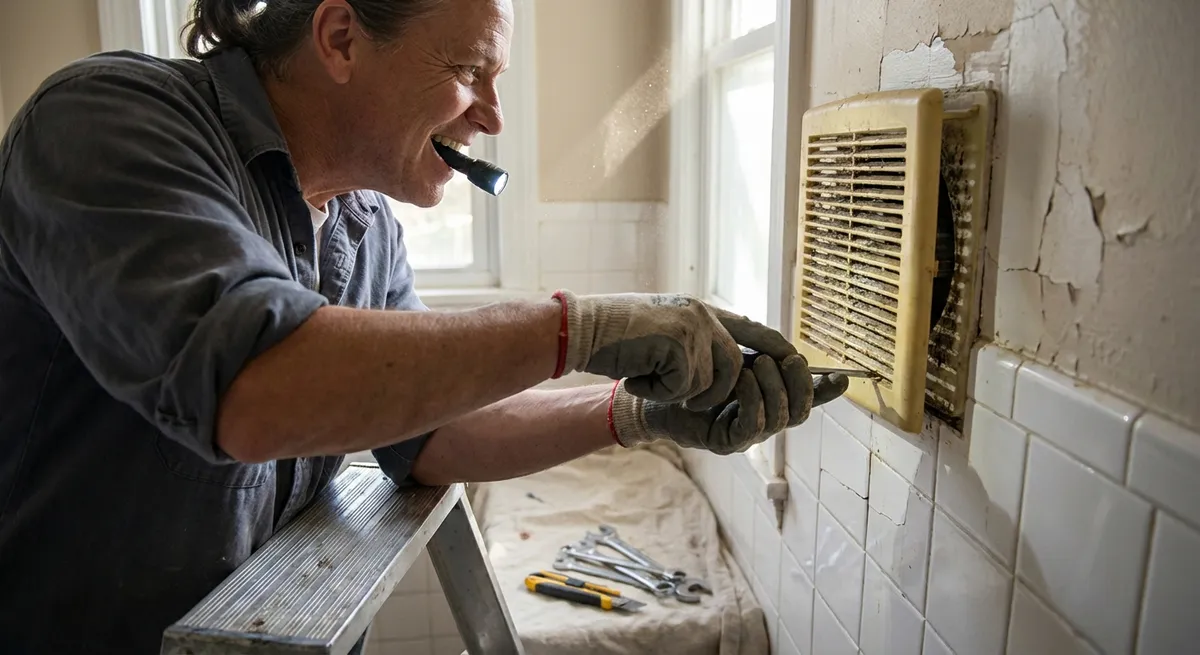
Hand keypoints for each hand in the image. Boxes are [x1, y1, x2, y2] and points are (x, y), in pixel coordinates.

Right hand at [554, 290, 798, 409]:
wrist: (580, 330)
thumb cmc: (615, 338)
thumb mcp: (664, 333)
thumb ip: (695, 342)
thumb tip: (731, 366)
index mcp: (701, 311)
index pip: (754, 330)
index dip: (778, 350)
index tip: (800, 366)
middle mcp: (702, 314)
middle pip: (738, 366)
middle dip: (717, 393)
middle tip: (683, 399)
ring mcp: (692, 327)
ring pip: (716, 380)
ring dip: (685, 394)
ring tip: (651, 383)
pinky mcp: (679, 343)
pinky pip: (688, 387)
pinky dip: (660, 392)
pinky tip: (638, 378)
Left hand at [607, 353, 849, 454]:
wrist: (651, 383)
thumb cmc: (688, 363)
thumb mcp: (729, 345)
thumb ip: (759, 345)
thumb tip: (791, 348)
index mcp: (766, 395)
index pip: (806, 398)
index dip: (826, 392)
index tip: (842, 378)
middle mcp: (761, 417)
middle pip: (801, 410)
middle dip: (800, 384)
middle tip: (787, 359)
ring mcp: (745, 434)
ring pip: (781, 418)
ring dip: (775, 388)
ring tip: (758, 365)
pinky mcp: (726, 442)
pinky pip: (754, 426)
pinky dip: (754, 400)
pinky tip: (741, 380)